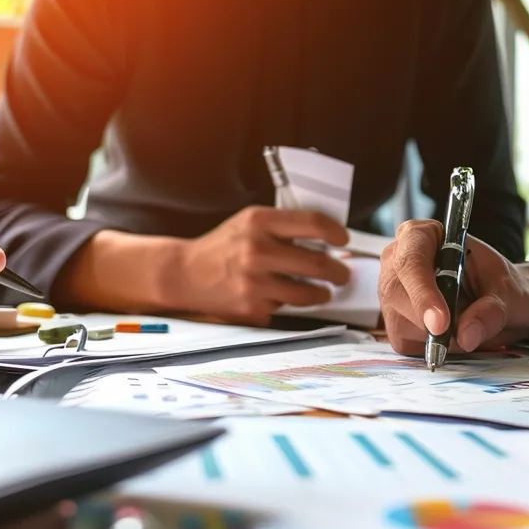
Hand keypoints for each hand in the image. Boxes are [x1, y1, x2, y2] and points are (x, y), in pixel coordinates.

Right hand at [165, 206, 351, 324]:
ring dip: (323, 293)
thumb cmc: (223, 247)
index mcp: (259, 221)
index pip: (313, 222)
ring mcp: (254, 282)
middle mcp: (257, 250)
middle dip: (338, 271)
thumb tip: (327, 237)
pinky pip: (286, 307)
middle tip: (342, 274)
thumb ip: (283, 226)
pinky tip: (282, 296)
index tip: (343, 240)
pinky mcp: (251, 308)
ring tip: (323, 290)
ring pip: (309, 293)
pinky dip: (289, 303)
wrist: (185, 274)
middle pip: (318, 263)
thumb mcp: (248, 222)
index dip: (336, 232)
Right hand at [377, 219, 528, 354]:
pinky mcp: (393, 320)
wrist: (500, 301)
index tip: (441, 324)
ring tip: (464, 324)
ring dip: (435, 337)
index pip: (411, 260)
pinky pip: (404, 342)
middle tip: (463, 337)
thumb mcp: (508, 292)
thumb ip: (491, 311)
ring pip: (399, 323)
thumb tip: (466, 335)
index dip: (422, 292)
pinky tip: (449, 334)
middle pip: (396, 294)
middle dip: (429, 322)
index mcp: (423, 235)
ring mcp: (391, 291)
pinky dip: (430, 347)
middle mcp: (398, 259)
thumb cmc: (500, 285)